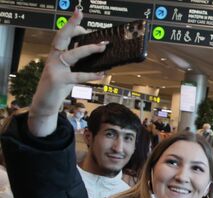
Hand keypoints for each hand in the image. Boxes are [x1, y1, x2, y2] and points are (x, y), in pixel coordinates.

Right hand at [28, 9, 106, 136]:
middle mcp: (54, 58)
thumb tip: (92, 50)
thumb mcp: (66, 70)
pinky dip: (91, 74)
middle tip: (79, 13)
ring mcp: (56, 69)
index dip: (71, 25)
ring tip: (102, 46)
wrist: (44, 103)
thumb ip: (76, 61)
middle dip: (71, 25)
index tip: (80, 17)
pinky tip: (101, 73)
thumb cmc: (58, 85)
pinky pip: (78, 76)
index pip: (63, 35)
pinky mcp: (60, 81)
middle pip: (62, 37)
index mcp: (56, 54)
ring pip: (73, 54)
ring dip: (89, 49)